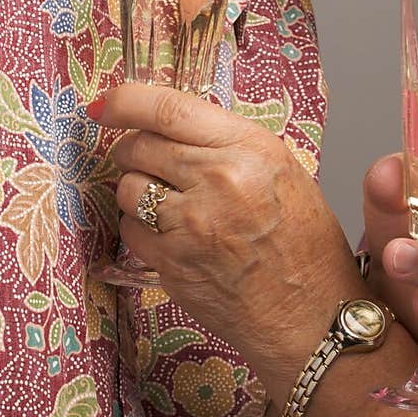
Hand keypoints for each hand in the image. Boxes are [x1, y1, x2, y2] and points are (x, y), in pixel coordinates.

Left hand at [101, 84, 359, 379]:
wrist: (312, 315)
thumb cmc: (306, 244)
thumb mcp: (283, 172)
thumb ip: (227, 145)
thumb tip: (169, 127)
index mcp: (250, 149)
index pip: (169, 109)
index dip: (125, 101)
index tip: (106, 105)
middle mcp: (218, 181)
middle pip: (138, 146)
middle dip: (132, 149)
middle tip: (146, 160)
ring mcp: (191, 226)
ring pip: (127, 188)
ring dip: (137, 191)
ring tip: (169, 204)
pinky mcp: (171, 264)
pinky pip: (131, 230)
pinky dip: (142, 229)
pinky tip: (173, 236)